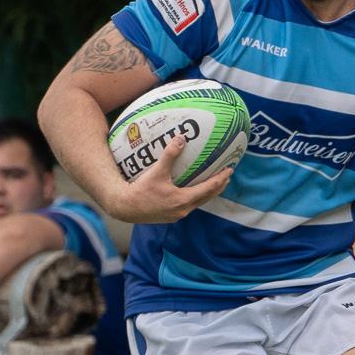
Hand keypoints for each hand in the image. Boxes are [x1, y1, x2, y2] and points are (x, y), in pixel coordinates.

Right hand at [105, 134, 231, 224]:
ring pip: (198, 203)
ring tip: (214, 184)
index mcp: (183, 199)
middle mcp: (183, 209)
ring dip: (207, 193)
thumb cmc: (140, 190)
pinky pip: (187, 206)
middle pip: (207, 197)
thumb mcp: (156, 171)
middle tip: (227, 176)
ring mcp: (176, 215)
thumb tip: (181, 138)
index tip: (230, 171)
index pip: (208, 188)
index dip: (220, 179)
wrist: (124, 207)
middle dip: (218, 186)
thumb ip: (170, 154)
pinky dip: (195, 198)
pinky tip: (191, 192)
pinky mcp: (169, 216)